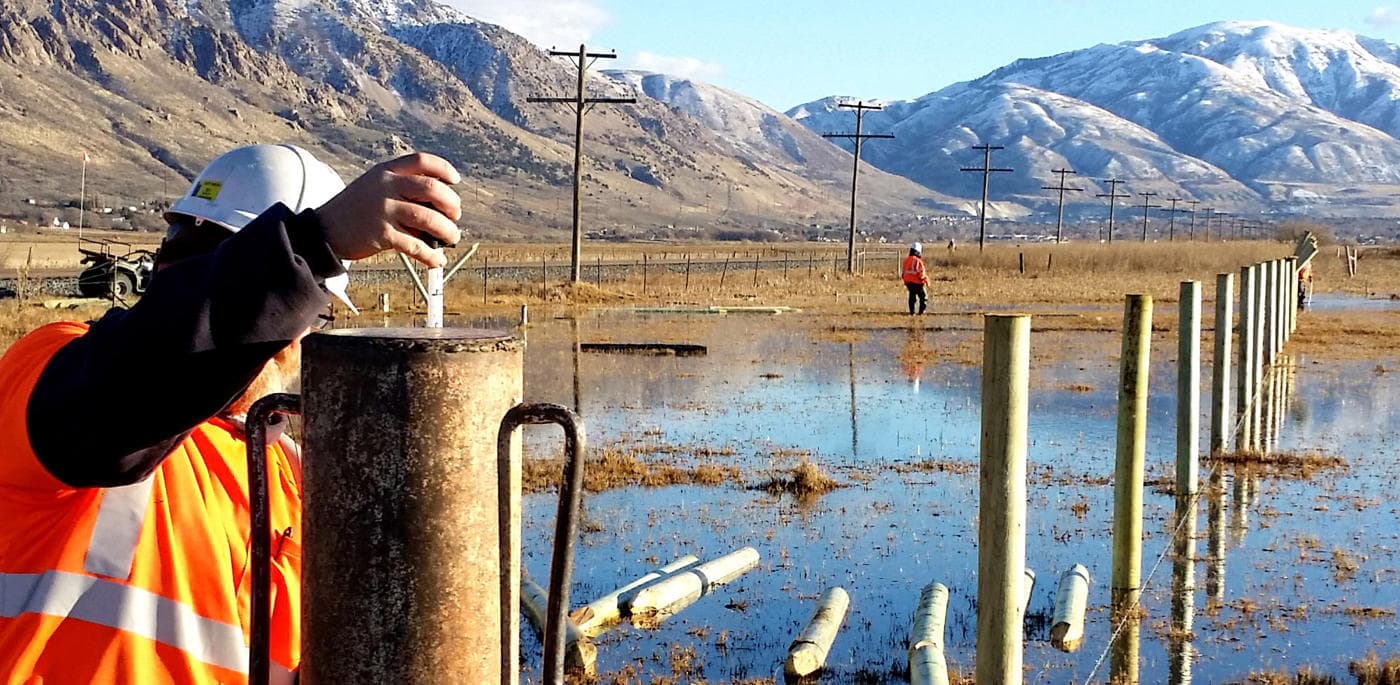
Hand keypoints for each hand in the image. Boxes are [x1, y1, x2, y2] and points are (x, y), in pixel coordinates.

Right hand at [316, 152, 463, 267]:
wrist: (324, 230)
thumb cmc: (355, 209)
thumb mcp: (374, 188)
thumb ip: (401, 190)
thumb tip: (438, 209)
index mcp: (386, 171)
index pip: (421, 161)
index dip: (443, 169)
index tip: (455, 181)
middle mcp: (386, 187)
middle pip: (432, 188)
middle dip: (451, 203)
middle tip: (455, 215)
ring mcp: (384, 210)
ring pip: (428, 218)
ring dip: (447, 230)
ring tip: (452, 238)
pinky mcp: (381, 234)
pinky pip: (415, 245)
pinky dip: (431, 255)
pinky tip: (437, 260)